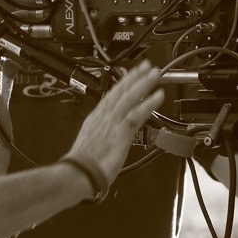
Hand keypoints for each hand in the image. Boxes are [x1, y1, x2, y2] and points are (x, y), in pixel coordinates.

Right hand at [65, 61, 163, 187]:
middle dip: (134, 77)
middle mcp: (104, 116)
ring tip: (155, 73)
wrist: (79, 172)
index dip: (123, 83)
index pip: (111, 95)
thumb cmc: (84, 163)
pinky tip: (158, 95)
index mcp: (96, 118)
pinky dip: (148, 103)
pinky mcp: (121, 131)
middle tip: (146, 65)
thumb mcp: (91, 143)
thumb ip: (101, 135)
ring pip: (130, 97)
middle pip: (121, 91)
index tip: (132, 75)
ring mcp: (112, 122)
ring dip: (144, 83)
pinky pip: (137, 113)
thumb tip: (106, 136)